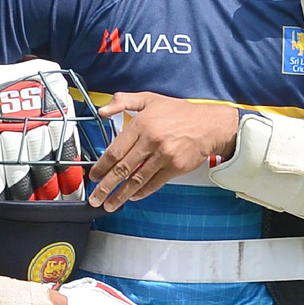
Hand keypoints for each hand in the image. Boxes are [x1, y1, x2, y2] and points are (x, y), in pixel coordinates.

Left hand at [87, 92, 238, 209]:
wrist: (209, 125)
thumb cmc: (180, 113)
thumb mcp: (150, 99)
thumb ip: (123, 101)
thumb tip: (102, 111)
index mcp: (141, 124)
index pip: (115, 150)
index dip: (101, 166)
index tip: (94, 176)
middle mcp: (151, 141)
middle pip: (122, 169)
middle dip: (106, 186)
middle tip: (95, 197)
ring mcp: (164, 156)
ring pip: (136, 180)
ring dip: (120, 195)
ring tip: (110, 205)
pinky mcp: (175, 167)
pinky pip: (154, 183)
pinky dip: (142, 192)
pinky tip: (132, 197)